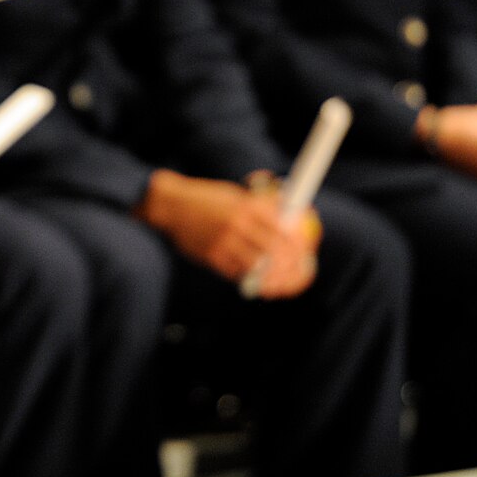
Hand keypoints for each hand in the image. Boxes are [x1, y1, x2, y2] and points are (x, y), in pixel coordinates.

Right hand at [135, 170, 319, 291]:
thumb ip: (259, 206)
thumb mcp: (235, 195)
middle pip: (273, 249)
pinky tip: (258, 281)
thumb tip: (287, 213)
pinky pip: (237, 272)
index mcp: (246, 206)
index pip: (281, 227)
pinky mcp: (212, 256)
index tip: (305, 249)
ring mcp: (224, 242)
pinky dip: (250, 278)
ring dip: (273, 275)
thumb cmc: (206, 199)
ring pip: (257, 265)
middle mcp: (237, 224)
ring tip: (282, 280)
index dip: (297, 242)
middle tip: (298, 269)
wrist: (171, 206)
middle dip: (290, 262)